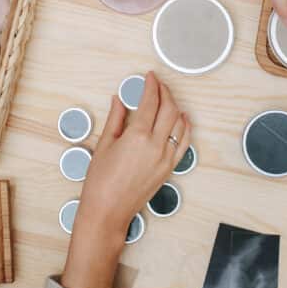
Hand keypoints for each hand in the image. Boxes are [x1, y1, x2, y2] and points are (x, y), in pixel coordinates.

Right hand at [61, 72, 190, 287]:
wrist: (108, 211)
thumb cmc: (101, 181)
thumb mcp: (104, 145)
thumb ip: (115, 119)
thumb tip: (119, 100)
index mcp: (137, 136)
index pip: (150, 102)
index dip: (151, 86)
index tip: (149, 77)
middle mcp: (156, 145)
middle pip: (168, 109)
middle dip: (165, 92)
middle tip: (158, 83)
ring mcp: (165, 157)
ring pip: (179, 123)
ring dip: (175, 107)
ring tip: (167, 98)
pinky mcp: (169, 168)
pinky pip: (184, 142)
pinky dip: (185, 127)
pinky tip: (182, 118)